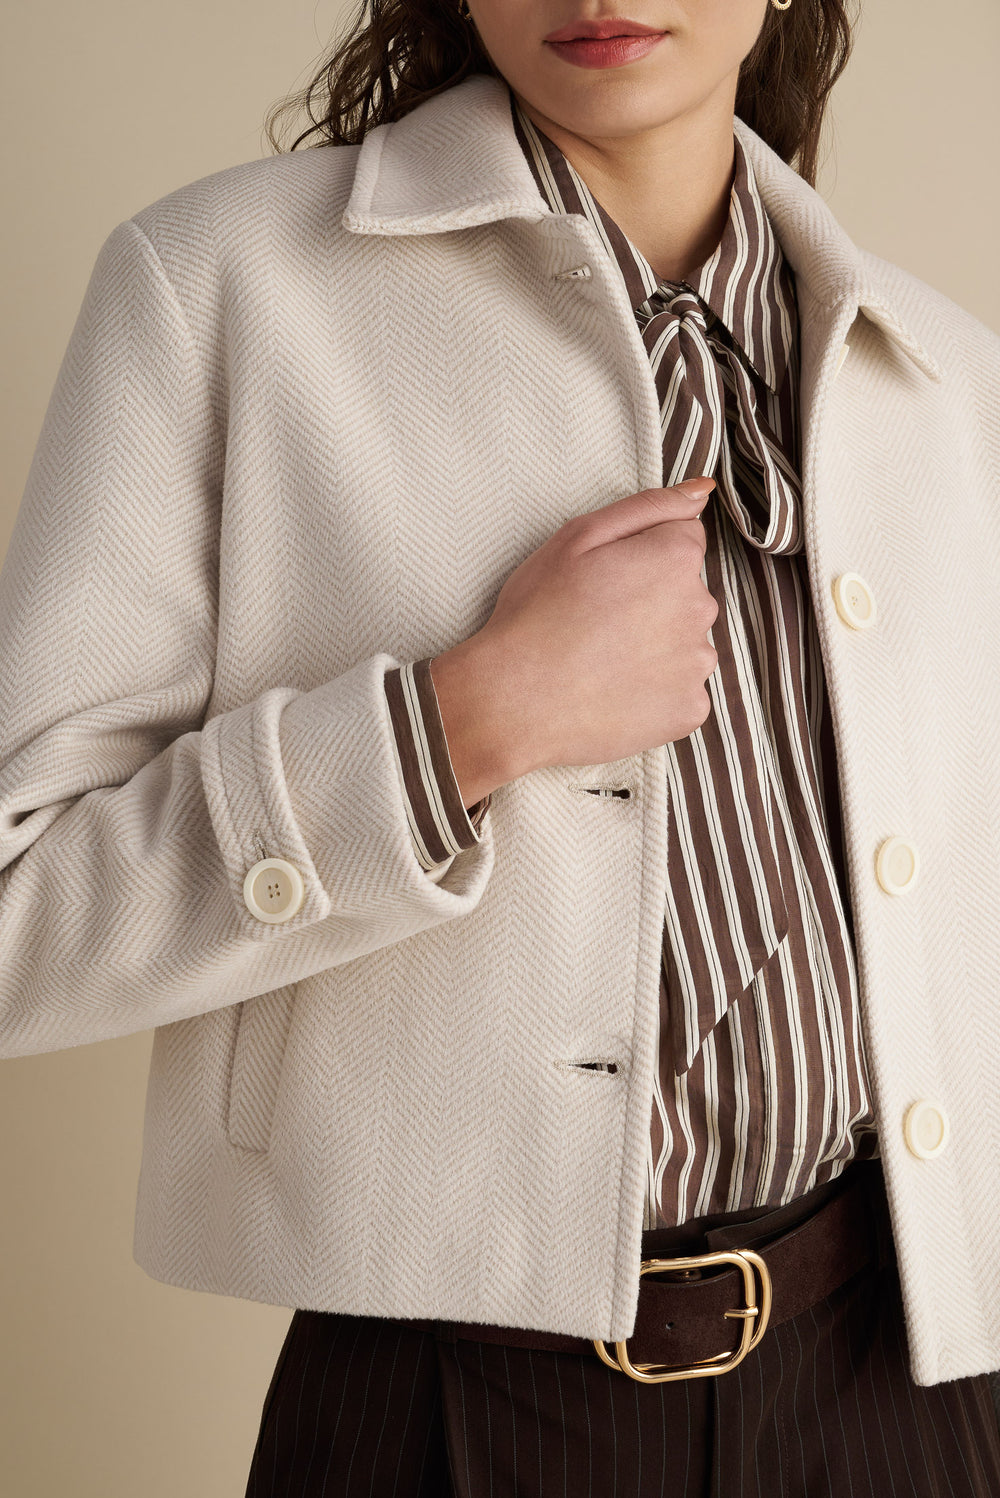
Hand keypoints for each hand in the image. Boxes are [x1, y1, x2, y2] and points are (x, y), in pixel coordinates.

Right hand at [431, 476, 719, 798]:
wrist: (514, 703)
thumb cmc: (537, 615)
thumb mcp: (578, 538)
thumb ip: (649, 508)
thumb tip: (702, 490)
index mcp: (675, 558)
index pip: (683, 540)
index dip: (641, 556)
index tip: (606, 580)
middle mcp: (700, 607)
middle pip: (687, 594)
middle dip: (653, 601)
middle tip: (596, 622)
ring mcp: (697, 663)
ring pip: (685, 644)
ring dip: (656, 649)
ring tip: (602, 661)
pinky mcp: (690, 710)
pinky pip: (681, 691)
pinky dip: (656, 693)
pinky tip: (614, 692)